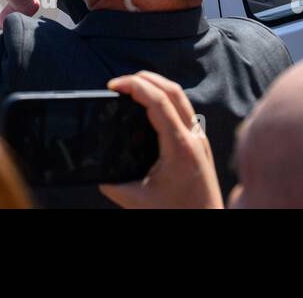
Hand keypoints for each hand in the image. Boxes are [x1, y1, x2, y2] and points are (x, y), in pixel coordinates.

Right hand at [97, 72, 222, 209]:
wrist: (207, 224)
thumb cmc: (176, 214)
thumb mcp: (137, 201)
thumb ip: (113, 184)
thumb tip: (96, 168)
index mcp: (180, 147)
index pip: (159, 102)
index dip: (135, 86)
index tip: (114, 85)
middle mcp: (194, 137)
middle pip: (172, 90)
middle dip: (144, 78)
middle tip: (119, 83)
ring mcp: (200, 138)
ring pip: (180, 97)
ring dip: (155, 85)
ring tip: (131, 87)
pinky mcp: (200, 143)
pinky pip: (183, 109)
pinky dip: (164, 98)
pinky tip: (149, 106)